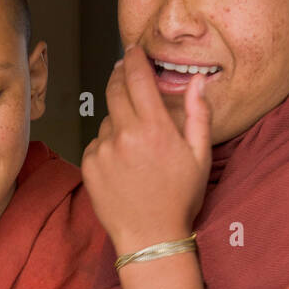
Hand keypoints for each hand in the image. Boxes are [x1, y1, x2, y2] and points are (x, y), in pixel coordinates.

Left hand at [81, 44, 212, 254]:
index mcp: (154, 128)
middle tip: (126, 75)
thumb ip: (198, 114)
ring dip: (119, 121)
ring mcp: (103, 150)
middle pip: (114, 89)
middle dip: (120, 77)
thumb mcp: (200, 156)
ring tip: (136, 147)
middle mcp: (125, 135)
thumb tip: (197, 81)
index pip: (137, 78)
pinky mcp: (89, 165)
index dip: (134, 59)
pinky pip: (97, 143)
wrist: (150, 237)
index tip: (133, 51)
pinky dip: (107, 146)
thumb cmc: (179, 199)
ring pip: (107, 119)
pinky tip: (123, 165)